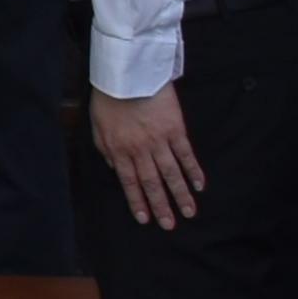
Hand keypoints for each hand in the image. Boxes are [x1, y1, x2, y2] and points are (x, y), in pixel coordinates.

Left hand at [90, 84, 202, 229]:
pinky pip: (186, 154)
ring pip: (171, 173)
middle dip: (161, 206)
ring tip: (189, 212)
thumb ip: (106, 150)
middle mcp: (140, 149)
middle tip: (170, 225)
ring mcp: (159, 140)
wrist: (127, 73)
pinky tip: (199, 185)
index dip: (137, 201)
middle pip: (152, 182)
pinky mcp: (175, 129)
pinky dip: (193, 171)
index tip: (145, 219)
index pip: (130, 182)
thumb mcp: (98, 126)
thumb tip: (117, 171)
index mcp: (119, 149)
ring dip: (181, 194)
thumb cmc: (109, 97)